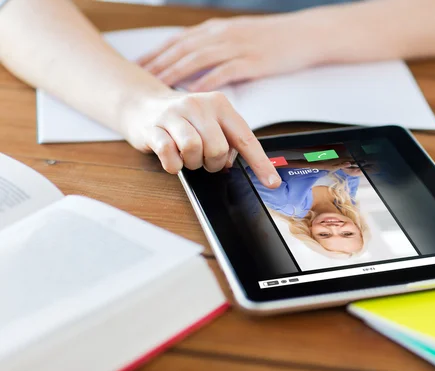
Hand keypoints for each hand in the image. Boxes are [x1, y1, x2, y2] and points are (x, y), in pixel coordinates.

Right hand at [123, 89, 280, 187]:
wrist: (143, 104)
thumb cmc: (185, 119)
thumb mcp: (211, 122)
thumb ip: (227, 140)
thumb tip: (230, 164)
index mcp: (220, 104)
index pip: (245, 138)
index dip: (260, 163)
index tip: (272, 182)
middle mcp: (198, 105)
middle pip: (218, 148)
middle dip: (213, 163)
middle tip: (204, 159)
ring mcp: (174, 114)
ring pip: (194, 149)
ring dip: (193, 163)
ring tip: (188, 157)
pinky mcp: (153, 127)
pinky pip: (169, 154)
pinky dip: (174, 165)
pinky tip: (173, 158)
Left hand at [138, 14, 328, 90]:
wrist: (304, 34)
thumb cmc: (273, 39)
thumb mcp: (238, 36)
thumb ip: (216, 46)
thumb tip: (195, 63)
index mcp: (216, 30)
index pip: (178, 41)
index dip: (157, 53)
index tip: (138, 66)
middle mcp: (222, 35)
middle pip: (182, 49)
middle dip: (158, 64)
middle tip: (138, 80)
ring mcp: (236, 47)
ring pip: (198, 59)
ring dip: (175, 73)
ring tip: (158, 88)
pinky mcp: (252, 61)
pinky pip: (224, 72)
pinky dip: (206, 82)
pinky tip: (193, 94)